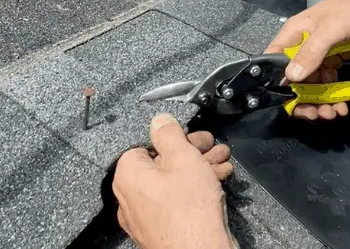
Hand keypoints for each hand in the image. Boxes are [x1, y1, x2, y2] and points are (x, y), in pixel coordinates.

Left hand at [112, 114, 235, 248]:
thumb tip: (160, 120)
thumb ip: (170, 134)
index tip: (191, 136)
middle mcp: (131, 196)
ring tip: (221, 164)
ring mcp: (145, 216)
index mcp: (128, 175)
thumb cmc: (189, 213)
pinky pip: (176, 200)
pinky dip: (194, 190)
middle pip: (162, 163)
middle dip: (192, 153)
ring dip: (198, 169)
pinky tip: (216, 183)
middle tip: (211, 148)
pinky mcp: (161, 228)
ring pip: (172, 182)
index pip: (144, 143)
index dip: (173, 137)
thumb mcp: (183, 158)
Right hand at [264, 0, 349, 119]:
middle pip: (292, 81)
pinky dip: (331, 97)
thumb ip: (311, 52)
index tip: (290, 103)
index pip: (274, 63)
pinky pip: (326, 84)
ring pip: (310, 86)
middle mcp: (301, 47)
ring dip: (319, 102)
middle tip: (317, 114)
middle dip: (303, 101)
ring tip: (334, 113)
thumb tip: (290, 77)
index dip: (277, 85)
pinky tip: (341, 106)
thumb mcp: (330, 29)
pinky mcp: (331, 61)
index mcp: (293, 35)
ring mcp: (317, 56)